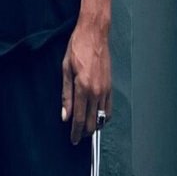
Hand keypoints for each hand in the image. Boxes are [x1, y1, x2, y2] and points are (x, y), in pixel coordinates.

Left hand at [61, 16, 111, 145]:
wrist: (94, 36)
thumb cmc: (76, 50)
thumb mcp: (65, 71)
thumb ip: (66, 96)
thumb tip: (65, 116)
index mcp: (83, 88)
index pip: (80, 118)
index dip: (76, 132)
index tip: (73, 140)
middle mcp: (96, 92)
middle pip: (92, 121)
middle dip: (85, 132)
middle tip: (77, 138)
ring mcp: (106, 90)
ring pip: (102, 117)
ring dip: (94, 126)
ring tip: (86, 130)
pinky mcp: (111, 87)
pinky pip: (109, 109)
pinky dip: (104, 117)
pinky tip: (97, 119)